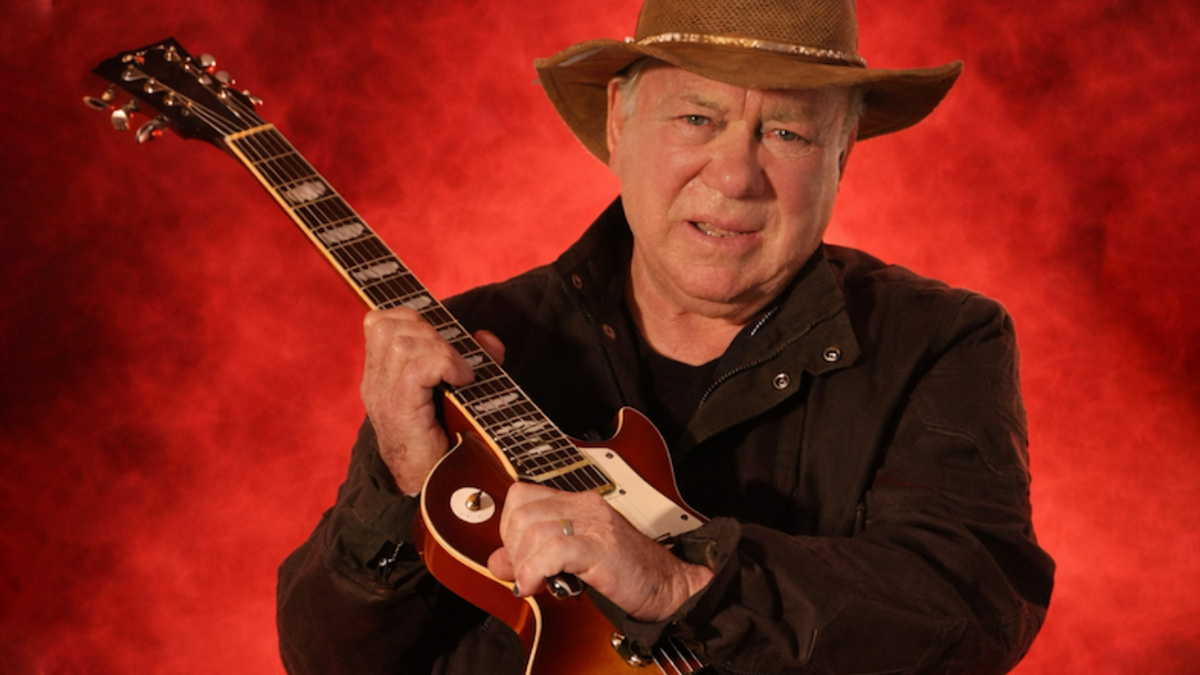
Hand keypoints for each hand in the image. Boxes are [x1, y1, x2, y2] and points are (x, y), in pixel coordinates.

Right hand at [360, 308, 504, 495]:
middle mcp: (375, 380)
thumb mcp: (457, 391)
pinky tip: (461, 380)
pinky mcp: (398, 409)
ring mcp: (382, 394)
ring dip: (440, 348)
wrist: (426, 487)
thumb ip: (470, 360)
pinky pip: (416, 367)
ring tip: (460, 372)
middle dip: (430, 330)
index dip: (414, 318)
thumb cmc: (444, 439)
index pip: (380, 322)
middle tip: (454, 358)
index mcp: (381, 373)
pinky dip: (445, 364)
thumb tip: (488, 340)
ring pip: (402, 342)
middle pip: (388, 325)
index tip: (442, 339)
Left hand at [486, 482, 713, 621]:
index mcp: (578, 501)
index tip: (517, 556)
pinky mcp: (601, 548)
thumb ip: (532, 556)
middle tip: (526, 571)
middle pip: (521, 511)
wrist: (670, 585)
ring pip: (533, 531)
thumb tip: (495, 562)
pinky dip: (534, 571)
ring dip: (523, 563)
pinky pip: (552, 551)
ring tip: (534, 583)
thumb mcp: (572, 560)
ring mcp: (594, 524)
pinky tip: (534, 586)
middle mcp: (585, 506)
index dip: (508, 526)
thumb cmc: (626, 573)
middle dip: (512, 547)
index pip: (521, 495)